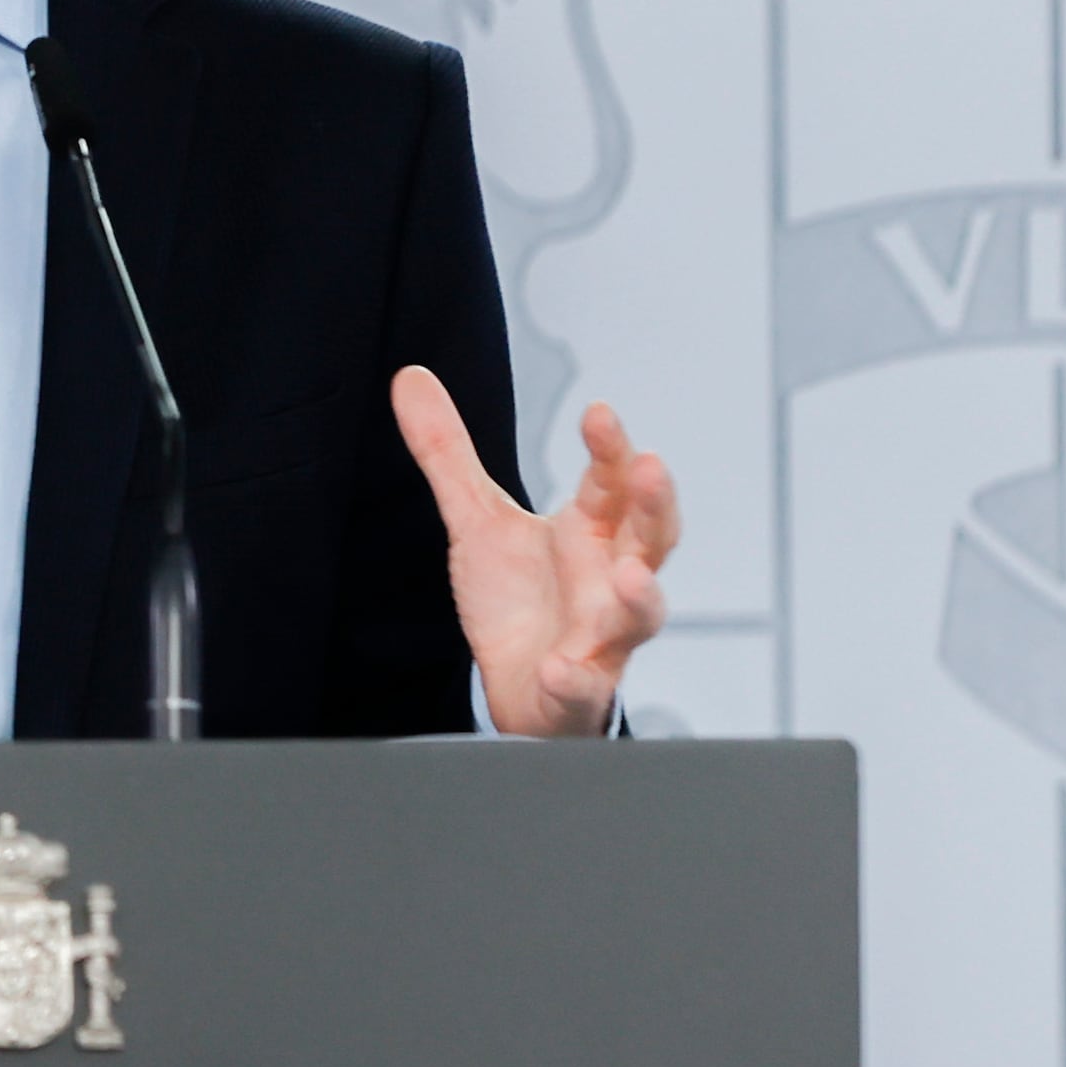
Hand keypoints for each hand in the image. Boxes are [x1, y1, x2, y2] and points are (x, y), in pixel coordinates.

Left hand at [389, 366, 674, 737]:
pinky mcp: (580, 690)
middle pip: (651, 538)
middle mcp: (610, 579)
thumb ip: (448, 453)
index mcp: (592, 532)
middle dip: (655, 505)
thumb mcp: (477, 519)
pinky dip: (574, 679)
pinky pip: (584, 687)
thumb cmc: (518, 600)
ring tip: (629, 575)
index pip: (613, 482)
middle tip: (651, 469)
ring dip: (639, 596)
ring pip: (640, 616)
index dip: (611, 448)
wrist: (518, 688)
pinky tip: (557, 668)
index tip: (598, 412)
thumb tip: (410, 376)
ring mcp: (602, 637)